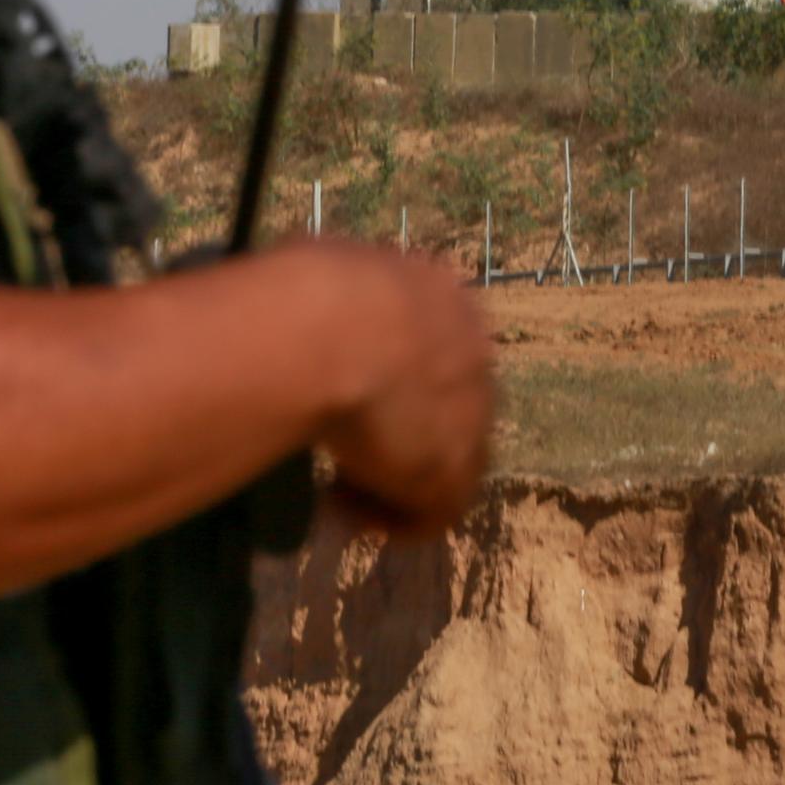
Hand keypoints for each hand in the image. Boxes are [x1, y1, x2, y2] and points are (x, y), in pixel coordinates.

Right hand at [289, 239, 493, 535]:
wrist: (330, 330)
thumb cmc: (313, 288)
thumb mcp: (324, 265)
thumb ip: (336, 287)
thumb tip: (309, 294)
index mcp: (447, 299)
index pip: (435, 348)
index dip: (393, 379)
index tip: (347, 392)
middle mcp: (475, 354)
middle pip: (447, 406)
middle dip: (400, 430)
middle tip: (348, 445)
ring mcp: (473, 418)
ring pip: (443, 463)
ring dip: (392, 481)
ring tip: (337, 487)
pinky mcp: (452, 474)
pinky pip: (428, 514)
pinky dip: (386, 519)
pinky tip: (340, 508)